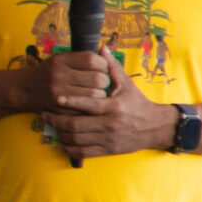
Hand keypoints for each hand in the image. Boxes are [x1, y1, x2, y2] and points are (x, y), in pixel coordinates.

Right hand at [29, 48, 117, 114]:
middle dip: (104, 81)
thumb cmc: (49, 72)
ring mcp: (59, 93)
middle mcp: (59, 75)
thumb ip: (82, 58)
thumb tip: (108, 57)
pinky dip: (91, 106)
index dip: (103, 64)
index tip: (102, 68)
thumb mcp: (61, 59)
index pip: (93, 60)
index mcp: (61, 60)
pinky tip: (88, 102)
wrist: (24, 89)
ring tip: (97, 92)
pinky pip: (86, 108)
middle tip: (102, 82)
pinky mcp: (60, 109)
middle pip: (97, 78)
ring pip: (95, 95)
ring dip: (101, 94)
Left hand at [44, 58, 179, 160]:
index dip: (70, 102)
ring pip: (76, 139)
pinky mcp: (107, 150)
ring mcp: (108, 139)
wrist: (156, 127)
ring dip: (59, 133)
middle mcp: (110, 124)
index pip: (88, 104)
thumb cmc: (138, 103)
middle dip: (56, 120)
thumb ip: (112, 68)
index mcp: (114, 106)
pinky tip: (62, 141)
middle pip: (75, 125)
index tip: (57, 99)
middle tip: (45, 113)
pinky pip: (83, 152)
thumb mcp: (128, 84)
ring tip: (51, 125)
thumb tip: (102, 48)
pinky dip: (69, 148)